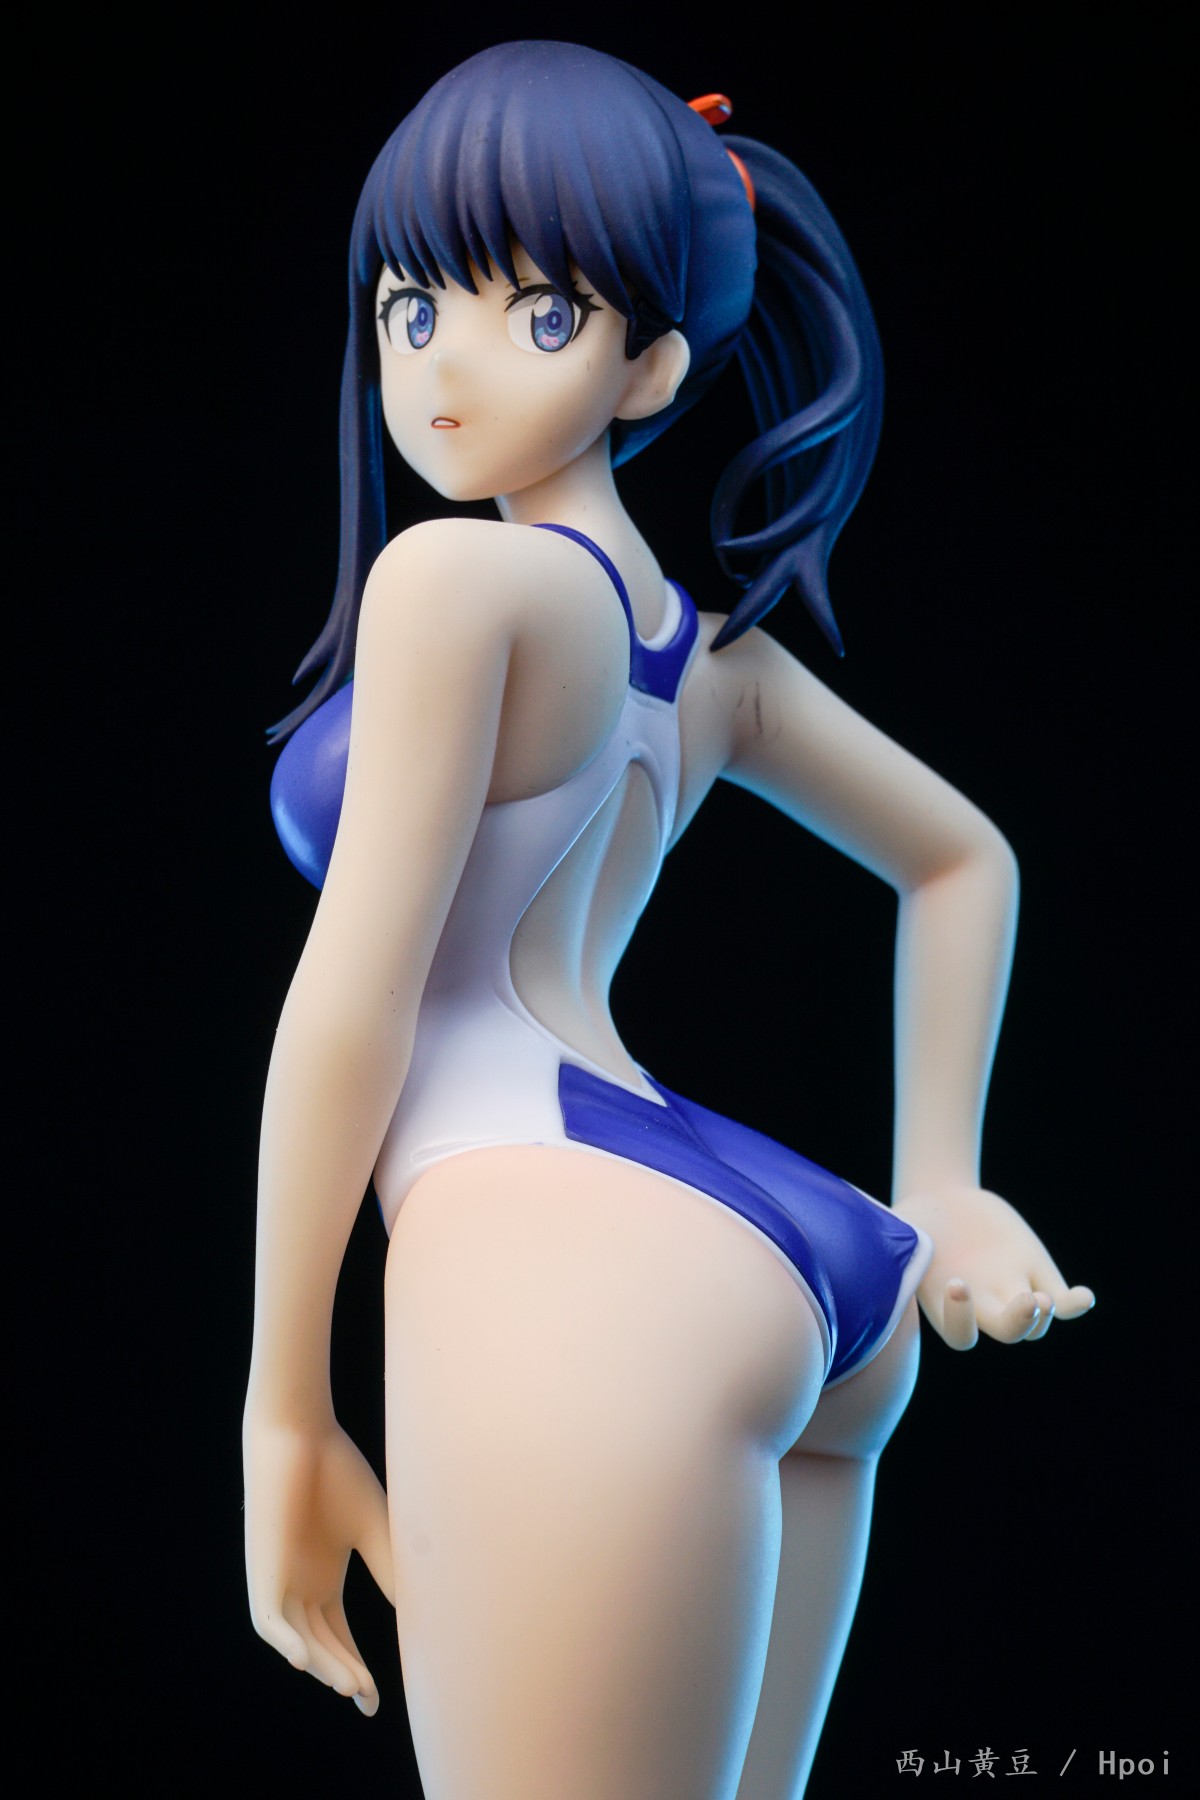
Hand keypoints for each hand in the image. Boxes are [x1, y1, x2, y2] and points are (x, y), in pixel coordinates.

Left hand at [244, 1415, 394, 1712]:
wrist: (300, 1432)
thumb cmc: (338, 1473)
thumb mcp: (376, 1529)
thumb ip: (391, 1571)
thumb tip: (419, 1615)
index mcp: (325, 1576)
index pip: (340, 1635)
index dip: (358, 1668)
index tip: (376, 1702)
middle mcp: (301, 1584)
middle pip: (323, 1644)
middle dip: (345, 1673)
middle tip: (367, 1698)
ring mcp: (279, 1580)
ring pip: (298, 1639)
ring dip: (322, 1663)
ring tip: (350, 1684)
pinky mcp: (261, 1571)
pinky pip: (267, 1619)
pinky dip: (283, 1640)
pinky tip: (302, 1658)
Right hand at [894, 1186, 1094, 1350]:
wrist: (943, 1202)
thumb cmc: (913, 1221)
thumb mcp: (898, 1231)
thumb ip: (895, 1247)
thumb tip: (879, 1251)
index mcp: (948, 1305)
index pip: (961, 1334)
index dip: (961, 1318)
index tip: (957, 1283)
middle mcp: (984, 1307)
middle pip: (1009, 1332)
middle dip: (1020, 1322)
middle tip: (1028, 1302)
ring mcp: (1013, 1291)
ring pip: (1036, 1323)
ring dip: (1044, 1315)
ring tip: (1045, 1297)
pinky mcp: (1036, 1271)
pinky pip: (1062, 1303)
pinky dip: (1074, 1304)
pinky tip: (1084, 1297)